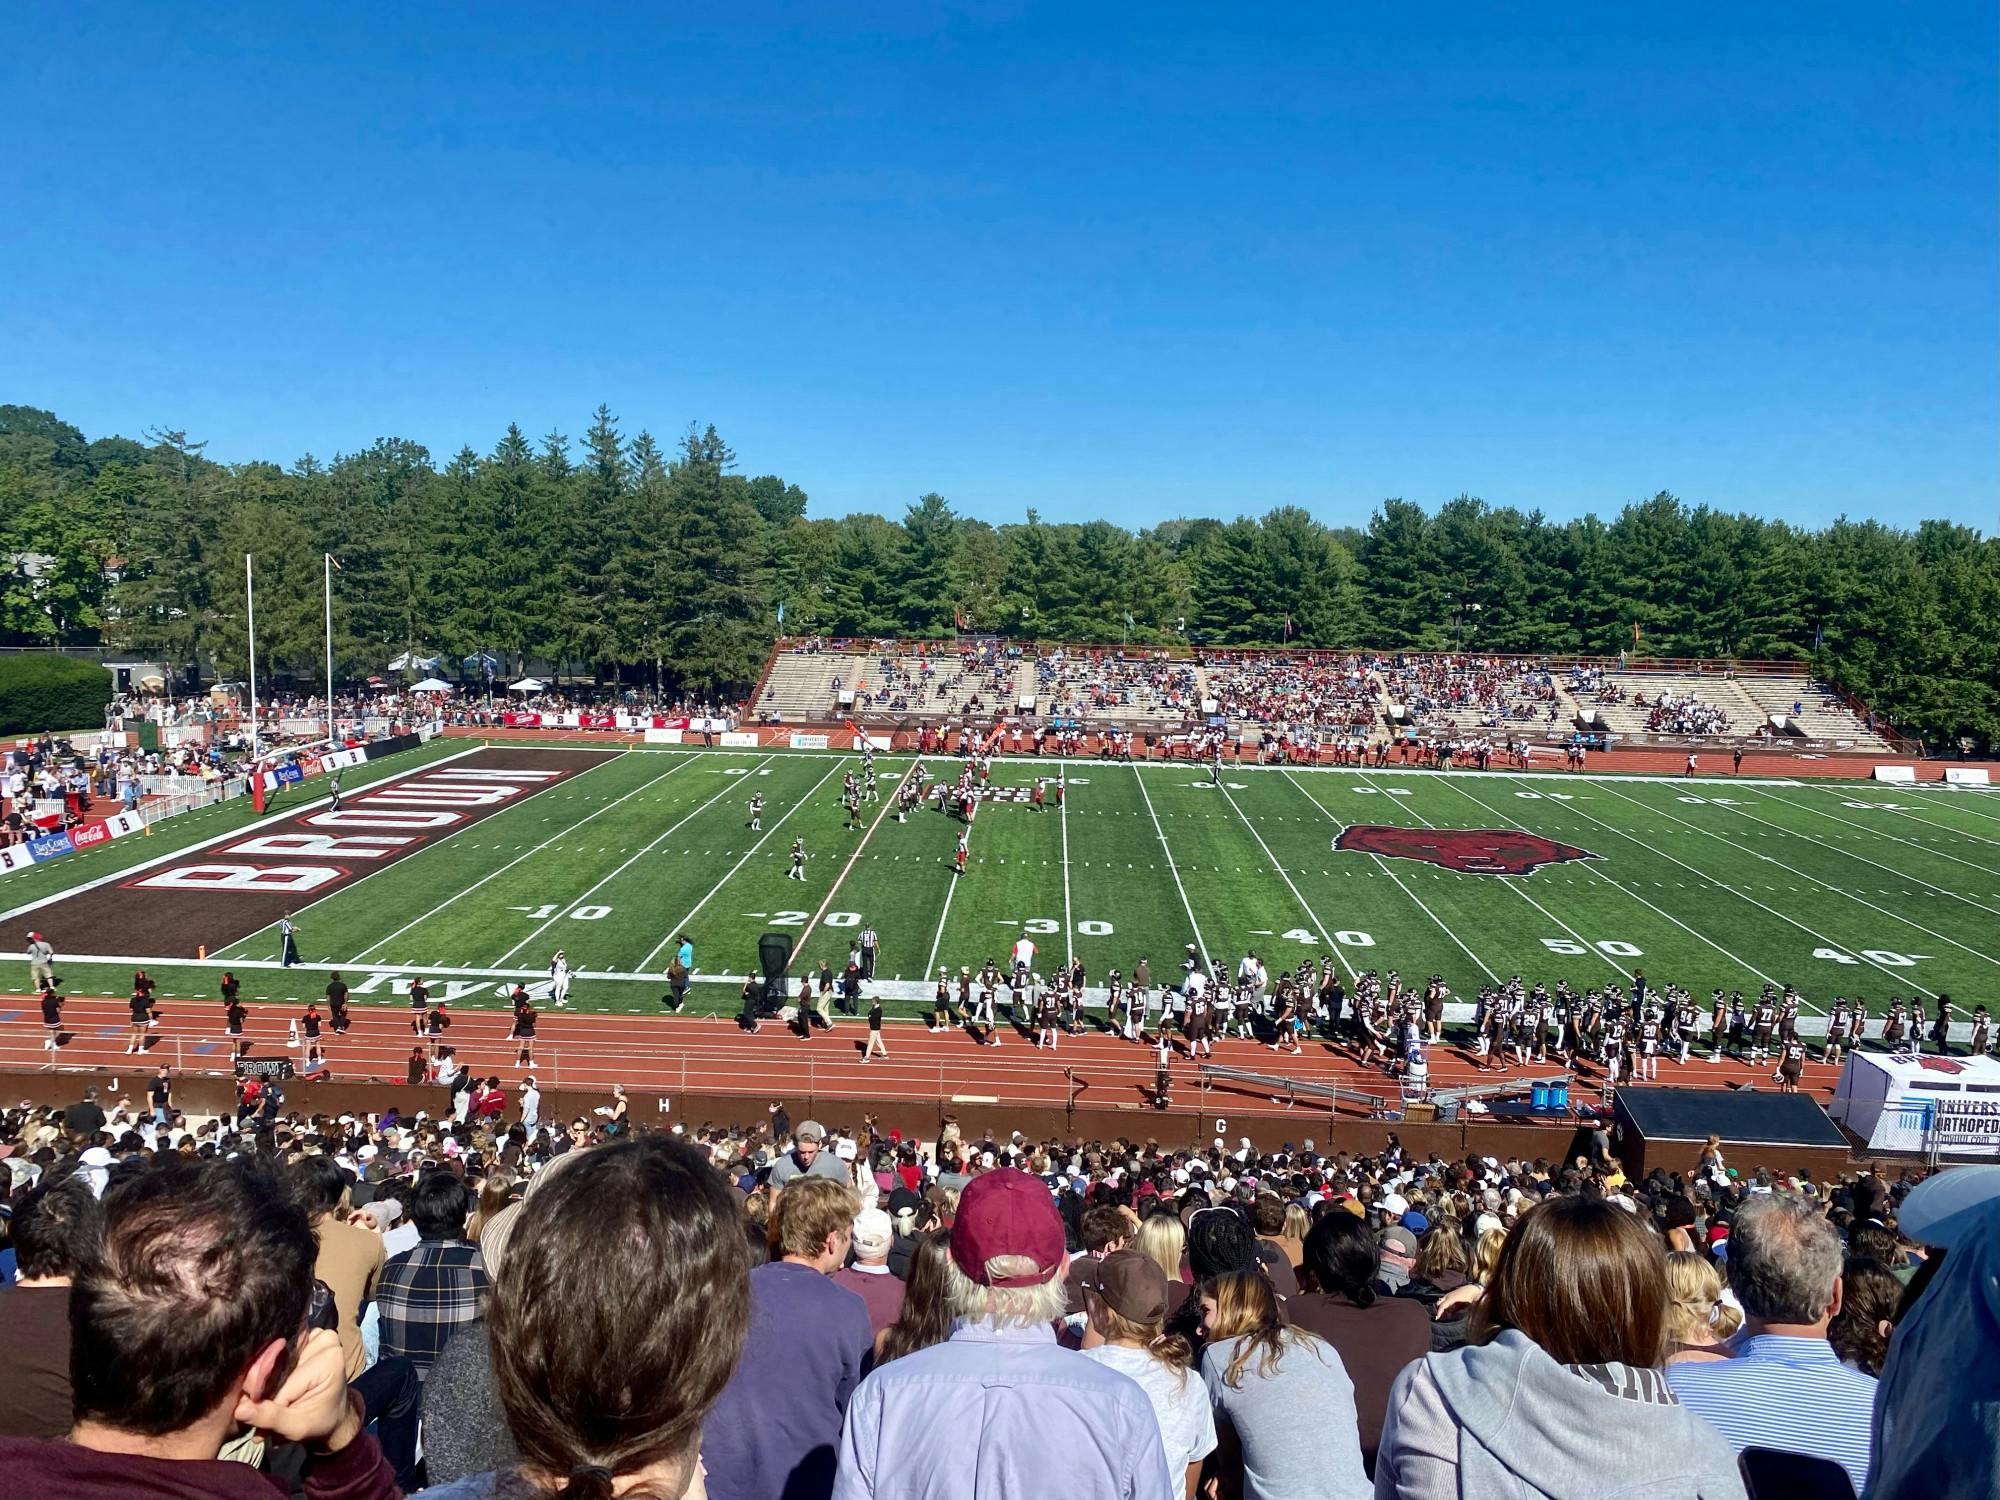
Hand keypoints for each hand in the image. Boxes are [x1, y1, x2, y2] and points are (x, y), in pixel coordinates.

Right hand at [234, 1329, 361, 1452]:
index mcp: (328, 1359)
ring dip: (264, 1383)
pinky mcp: (304, 1337)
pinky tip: (270, 1389)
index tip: (259, 1423)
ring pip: (271, 1358)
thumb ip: (269, 1417)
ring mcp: (314, 1336)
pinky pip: (275, 1353)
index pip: (281, 1379)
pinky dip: (269, 1373)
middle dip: (262, 1390)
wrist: (333, 1415)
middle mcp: (323, 1341)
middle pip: (275, 1364)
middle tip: (256, 1413)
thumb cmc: (319, 1421)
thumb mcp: (296, 1427)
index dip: (265, 1402)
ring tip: (265, 1404)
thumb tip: (239, 1410)